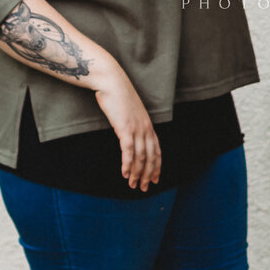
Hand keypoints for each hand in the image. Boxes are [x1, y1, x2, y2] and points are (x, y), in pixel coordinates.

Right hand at [94, 68, 162, 190]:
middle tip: (144, 187)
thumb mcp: (130, 112)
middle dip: (148, 174)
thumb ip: (133, 124)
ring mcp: (136, 129)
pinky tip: (125, 174)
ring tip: (133, 185)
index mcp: (149, 125)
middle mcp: (146, 129)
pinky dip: (127, 164)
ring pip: (141, 157)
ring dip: (137, 173)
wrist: (111, 82)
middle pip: (151, 157)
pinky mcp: (125, 129)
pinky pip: (128, 152)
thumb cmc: (118, 96)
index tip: (155, 179)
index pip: (157, 151)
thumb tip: (130, 135)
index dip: (157, 166)